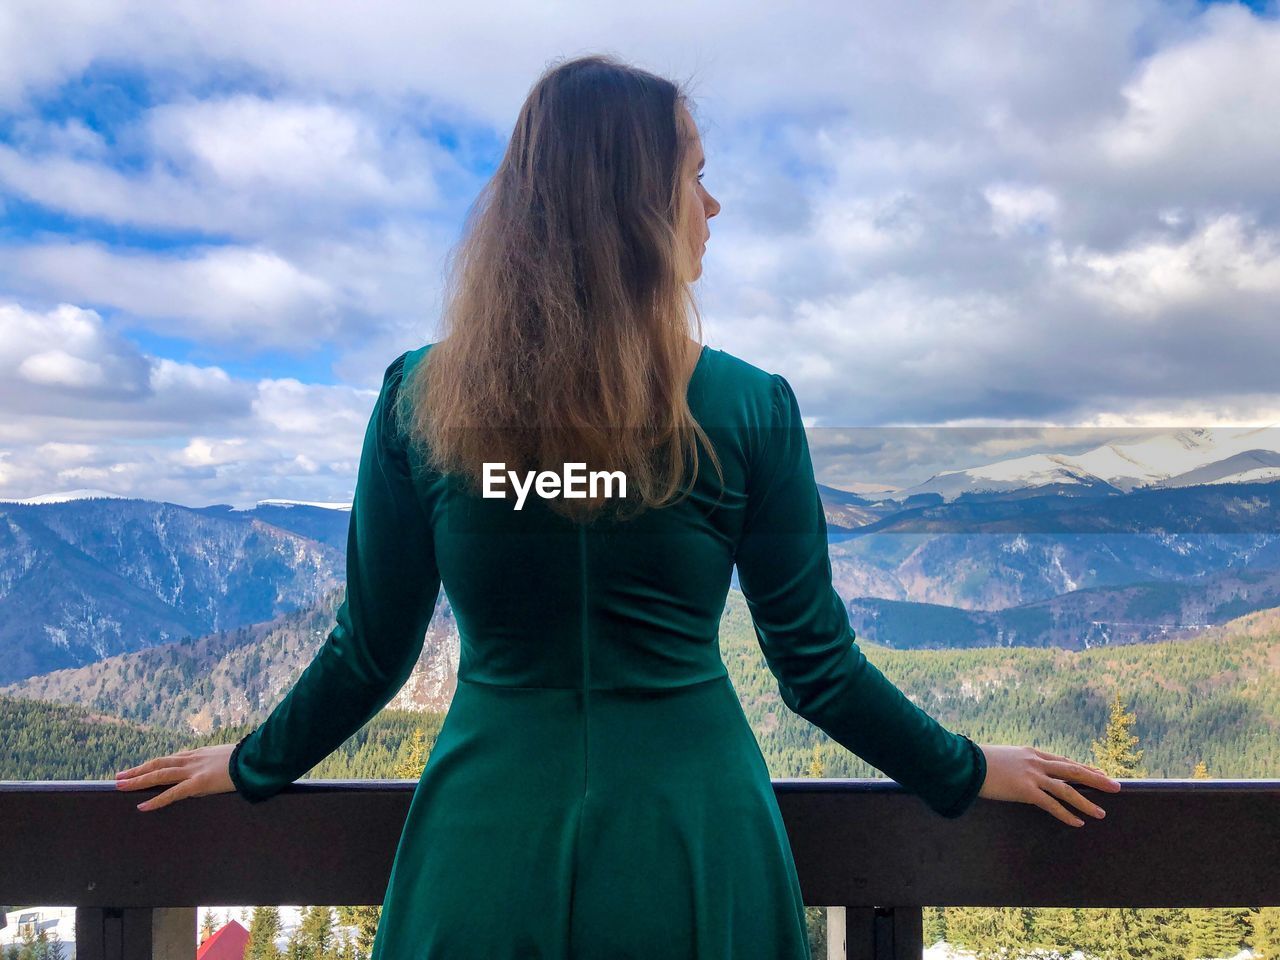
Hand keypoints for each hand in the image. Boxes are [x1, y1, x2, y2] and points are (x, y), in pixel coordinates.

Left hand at [115, 743, 237, 811]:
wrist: (257, 757)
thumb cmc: (248, 758)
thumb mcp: (228, 757)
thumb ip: (216, 763)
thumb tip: (213, 772)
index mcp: (199, 753)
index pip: (170, 759)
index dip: (152, 764)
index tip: (139, 768)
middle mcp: (192, 759)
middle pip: (158, 764)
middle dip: (137, 770)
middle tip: (119, 777)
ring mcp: (194, 770)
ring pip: (159, 775)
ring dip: (138, 781)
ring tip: (120, 786)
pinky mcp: (199, 783)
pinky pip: (173, 793)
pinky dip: (156, 800)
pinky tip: (142, 806)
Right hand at [976, 744, 1121, 826]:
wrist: (966, 762)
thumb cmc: (979, 761)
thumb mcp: (1004, 757)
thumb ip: (1018, 763)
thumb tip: (1022, 771)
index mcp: (1032, 753)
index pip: (1064, 761)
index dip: (1084, 768)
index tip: (1099, 773)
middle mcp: (1036, 762)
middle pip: (1073, 770)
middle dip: (1096, 779)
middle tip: (1116, 786)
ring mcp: (1032, 776)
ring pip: (1067, 789)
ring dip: (1086, 801)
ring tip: (1102, 812)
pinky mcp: (1025, 790)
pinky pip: (1051, 805)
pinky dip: (1066, 814)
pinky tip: (1078, 822)